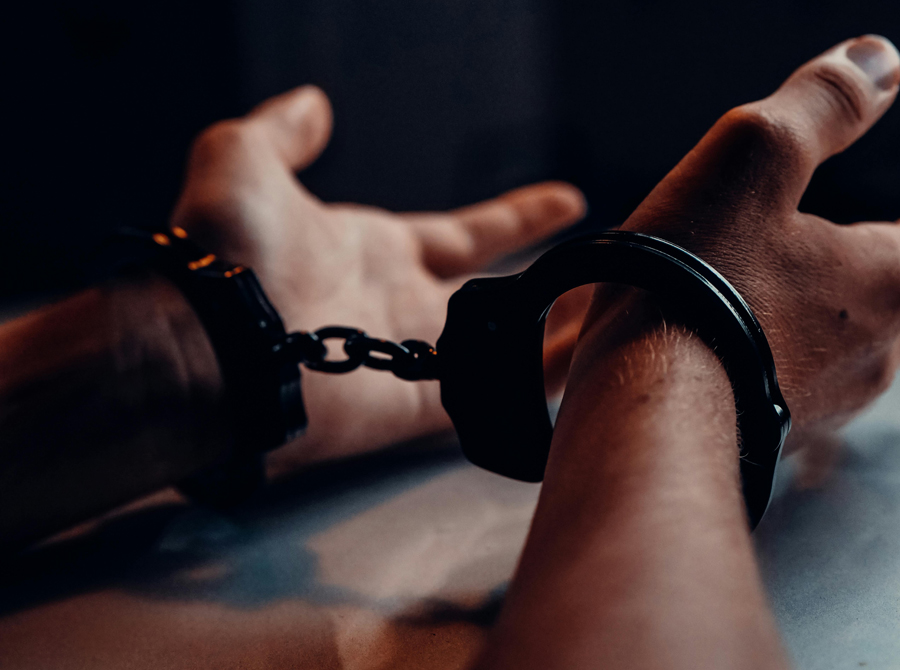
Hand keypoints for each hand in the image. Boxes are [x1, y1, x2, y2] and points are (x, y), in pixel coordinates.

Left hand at [170, 86, 585, 469]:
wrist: (210, 338)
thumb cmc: (224, 249)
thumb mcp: (244, 159)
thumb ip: (283, 132)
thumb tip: (313, 104)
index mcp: (376, 251)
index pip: (468, 235)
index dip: (518, 218)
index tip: (566, 201)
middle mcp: (401, 307)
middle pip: (494, 296)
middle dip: (547, 286)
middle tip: (600, 277)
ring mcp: (410, 359)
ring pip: (502, 349)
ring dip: (555, 334)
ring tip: (613, 315)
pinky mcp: (413, 407)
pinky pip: (490, 395)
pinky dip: (537, 382)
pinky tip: (589, 365)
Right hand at [578, 35, 899, 432]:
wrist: (636, 401)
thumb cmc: (691, 283)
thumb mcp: (753, 160)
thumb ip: (822, 104)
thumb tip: (878, 60)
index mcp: (891, 279)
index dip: (876, 218)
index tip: (811, 217)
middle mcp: (877, 352)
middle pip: (870, 286)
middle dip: (825, 259)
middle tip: (762, 242)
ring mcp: (826, 402)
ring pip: (822, 337)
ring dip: (784, 310)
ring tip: (724, 292)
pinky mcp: (775, 434)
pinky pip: (778, 379)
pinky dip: (751, 354)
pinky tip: (704, 341)